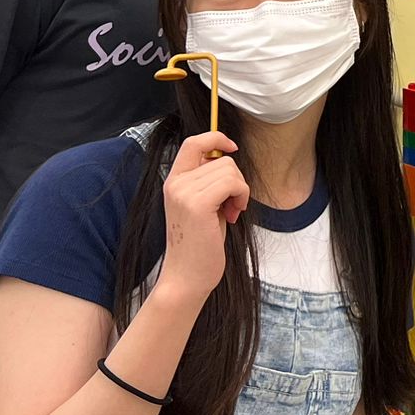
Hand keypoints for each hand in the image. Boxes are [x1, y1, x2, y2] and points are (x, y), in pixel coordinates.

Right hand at [154, 131, 247, 306]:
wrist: (186, 277)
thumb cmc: (200, 244)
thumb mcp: (202, 205)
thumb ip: (207, 181)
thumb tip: (226, 157)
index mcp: (173, 181)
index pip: (193, 142)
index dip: (216, 137)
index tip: (232, 148)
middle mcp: (175, 183)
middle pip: (222, 159)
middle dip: (236, 180)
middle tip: (230, 205)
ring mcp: (184, 192)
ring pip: (230, 170)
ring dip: (239, 190)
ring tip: (229, 212)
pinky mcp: (197, 204)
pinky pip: (233, 182)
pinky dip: (241, 196)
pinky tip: (233, 215)